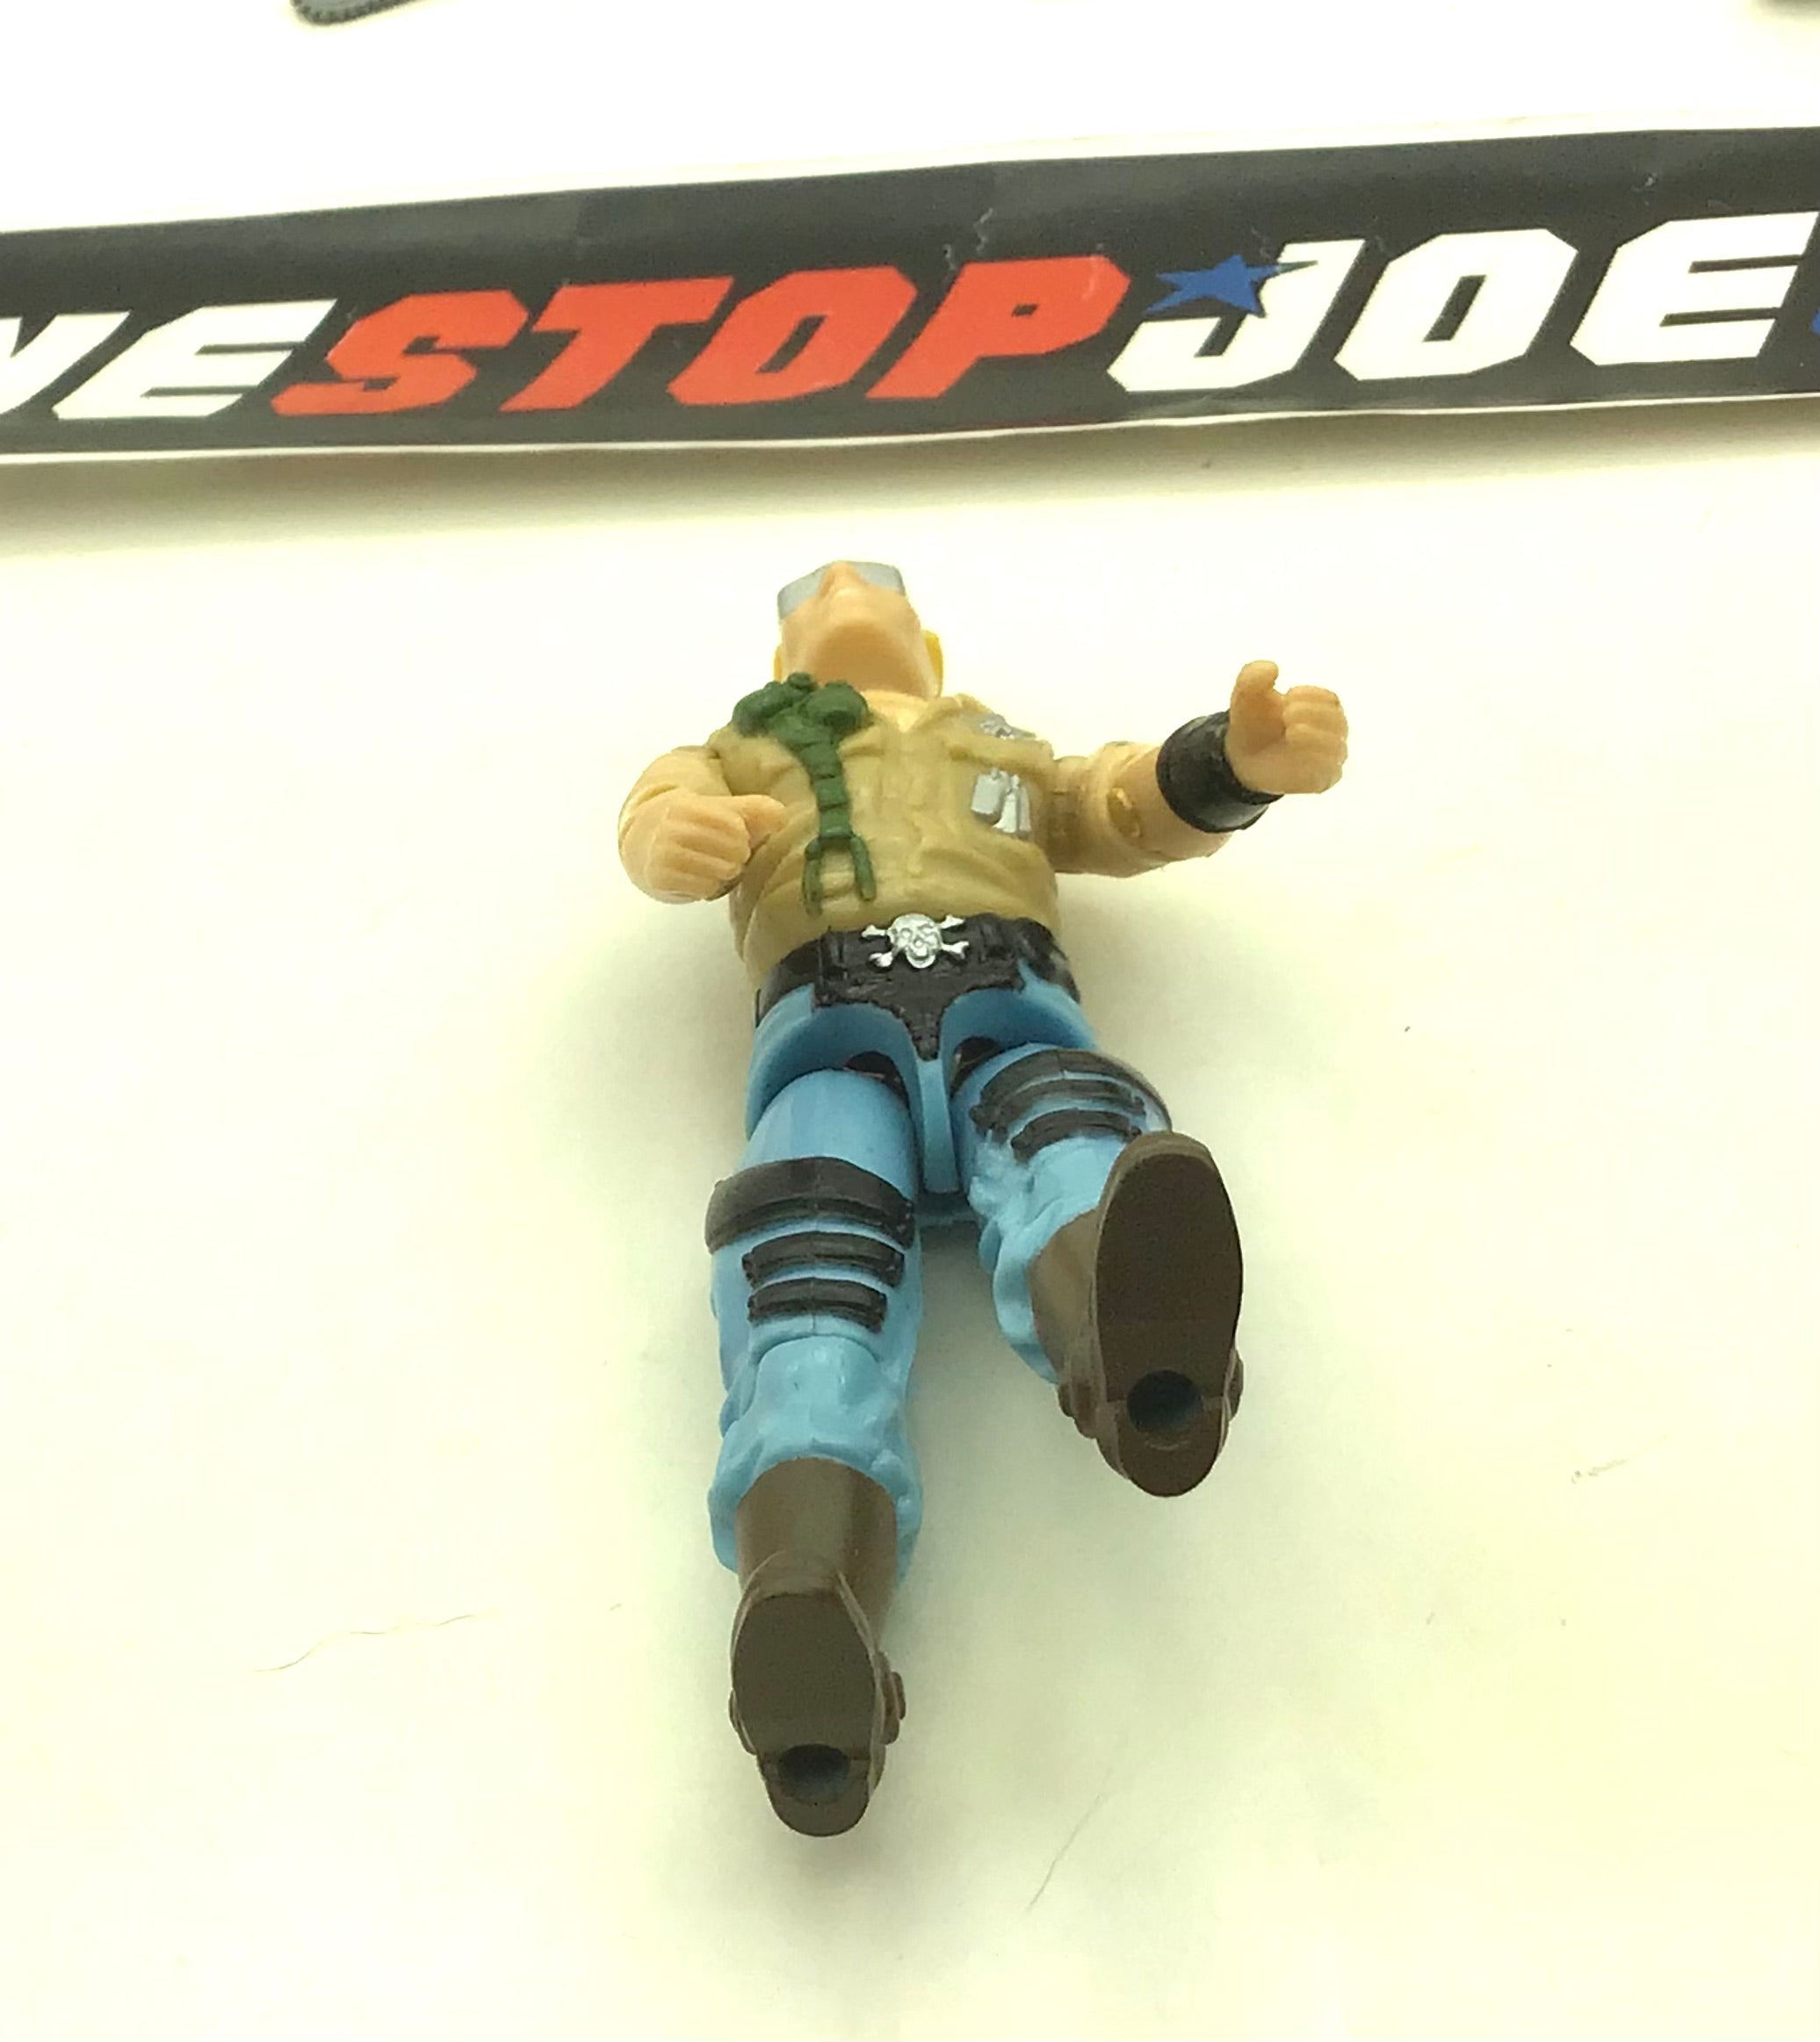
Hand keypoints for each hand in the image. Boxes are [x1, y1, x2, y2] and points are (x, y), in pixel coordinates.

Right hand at [622, 790, 786, 901]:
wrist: (644, 843)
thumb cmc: (692, 827)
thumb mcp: (720, 811)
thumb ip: (753, 810)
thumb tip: (780, 816)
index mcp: (688, 806)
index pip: (735, 826)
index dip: (742, 834)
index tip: (733, 834)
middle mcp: (672, 828)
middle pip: (733, 851)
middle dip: (737, 855)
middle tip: (724, 854)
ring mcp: (663, 853)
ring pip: (721, 871)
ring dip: (725, 872)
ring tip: (714, 865)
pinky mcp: (659, 877)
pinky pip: (706, 888)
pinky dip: (709, 886)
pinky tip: (700, 878)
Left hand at [1224, 660, 1347, 795]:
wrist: (1239, 757)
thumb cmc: (1253, 722)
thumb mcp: (1246, 693)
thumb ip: (1254, 674)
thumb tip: (1272, 668)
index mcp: (1319, 709)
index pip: (1330, 700)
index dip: (1313, 695)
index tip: (1289, 695)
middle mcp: (1330, 733)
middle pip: (1338, 722)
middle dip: (1314, 713)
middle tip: (1287, 713)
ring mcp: (1327, 759)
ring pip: (1336, 748)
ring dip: (1315, 736)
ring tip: (1291, 731)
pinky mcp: (1321, 780)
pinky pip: (1330, 772)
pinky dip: (1316, 760)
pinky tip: (1297, 750)